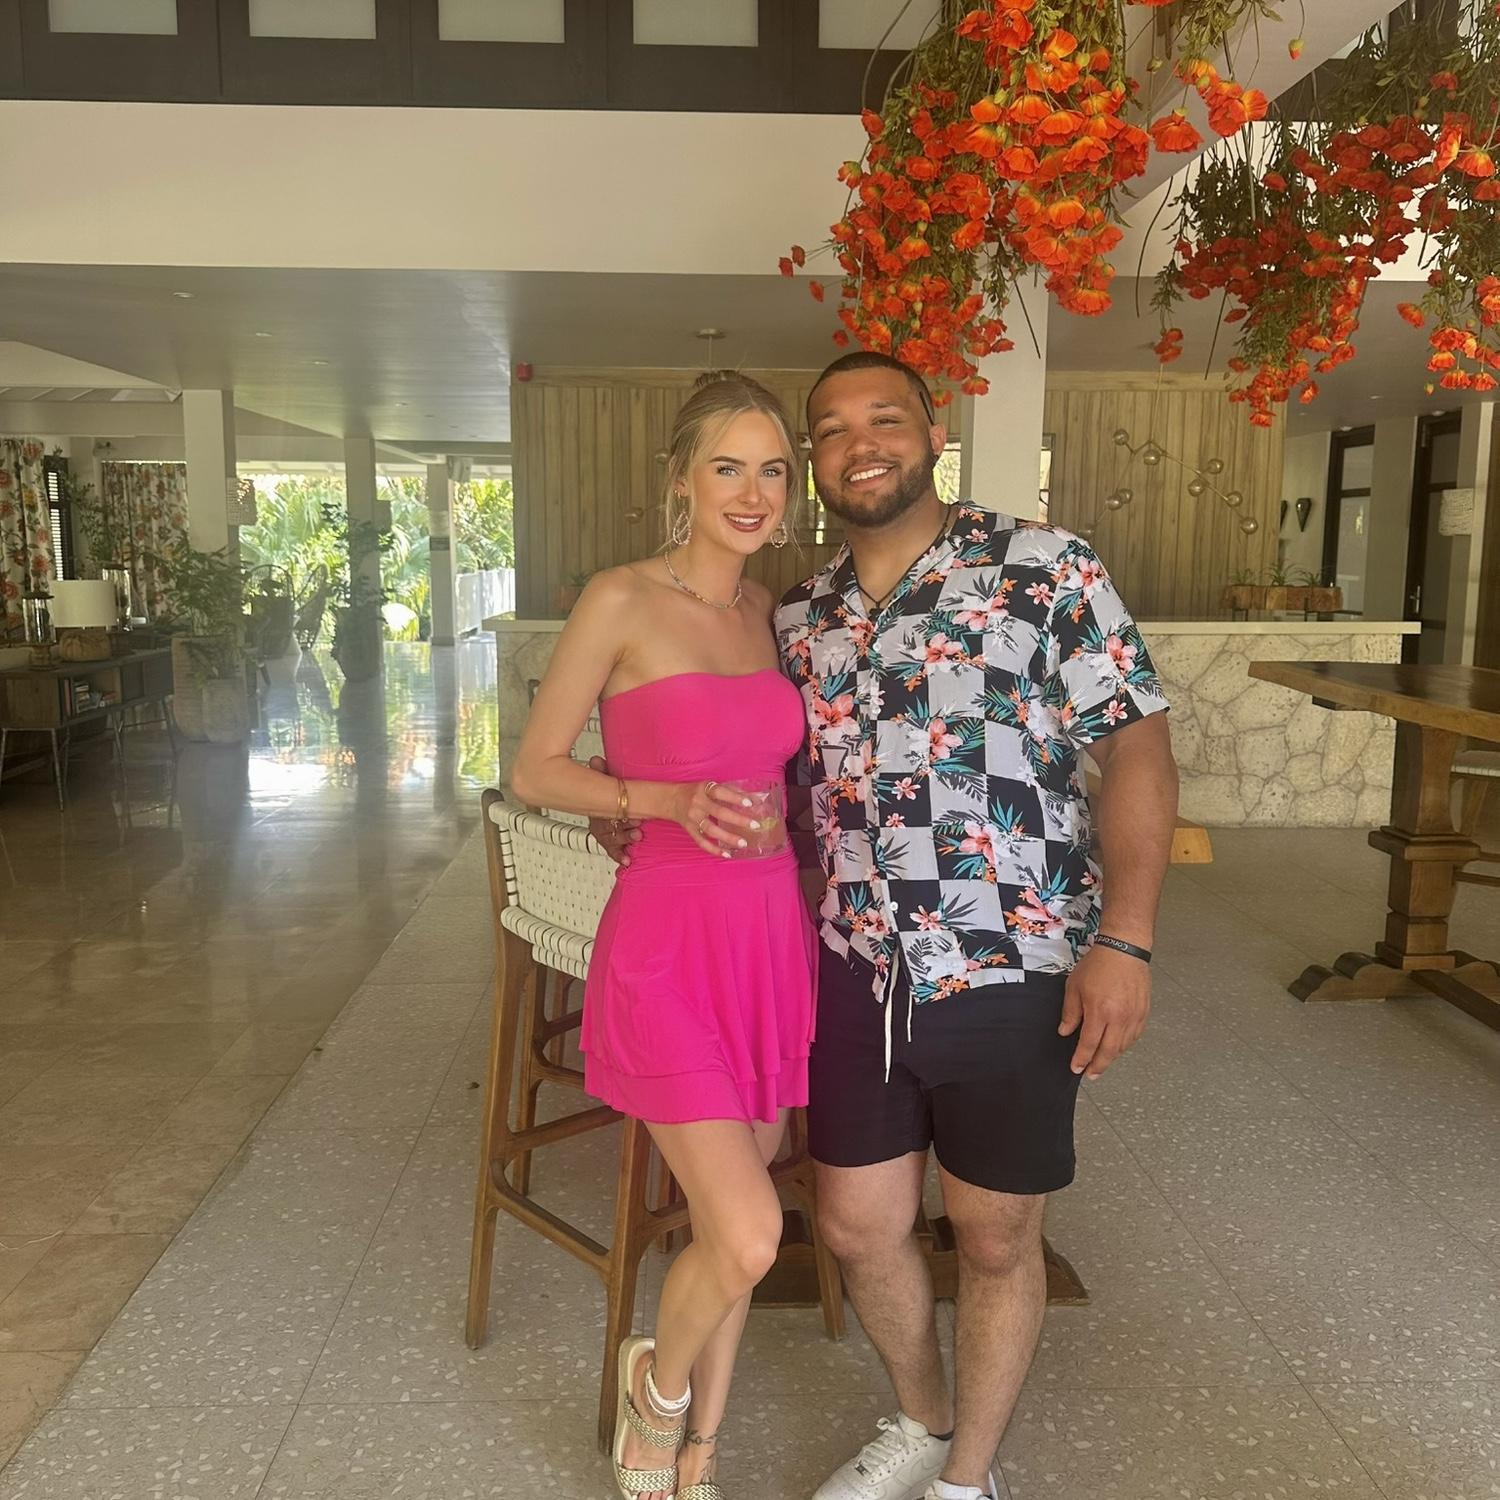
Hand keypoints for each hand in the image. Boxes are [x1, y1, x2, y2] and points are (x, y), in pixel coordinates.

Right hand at [586, 755, 639, 867]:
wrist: (613, 807)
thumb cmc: (613, 795)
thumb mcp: (607, 779)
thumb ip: (602, 771)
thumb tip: (596, 760)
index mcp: (597, 806)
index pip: (601, 809)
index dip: (614, 811)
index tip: (630, 813)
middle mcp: (599, 821)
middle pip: (608, 825)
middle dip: (623, 826)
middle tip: (637, 826)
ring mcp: (605, 833)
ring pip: (611, 838)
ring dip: (624, 838)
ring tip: (635, 837)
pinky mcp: (611, 843)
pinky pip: (612, 851)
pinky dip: (619, 856)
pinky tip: (626, 861)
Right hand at [668, 780, 761, 857]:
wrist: (671, 799)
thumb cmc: (695, 791)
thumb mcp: (708, 786)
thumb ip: (728, 791)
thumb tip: (754, 799)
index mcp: (704, 789)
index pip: (720, 792)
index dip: (735, 798)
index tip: (750, 803)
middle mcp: (698, 803)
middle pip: (719, 812)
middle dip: (738, 819)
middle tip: (754, 825)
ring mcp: (693, 818)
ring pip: (711, 830)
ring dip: (728, 837)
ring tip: (743, 843)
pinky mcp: (690, 830)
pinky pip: (702, 842)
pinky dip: (714, 849)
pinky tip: (727, 854)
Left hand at [1058, 943, 1150, 1080]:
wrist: (1125, 949)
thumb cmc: (1099, 964)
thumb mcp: (1075, 986)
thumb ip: (1070, 1012)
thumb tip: (1065, 1031)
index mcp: (1099, 1012)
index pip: (1089, 1044)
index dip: (1081, 1059)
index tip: (1076, 1068)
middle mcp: (1119, 1018)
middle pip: (1109, 1052)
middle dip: (1098, 1066)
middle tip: (1090, 1074)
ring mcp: (1134, 1016)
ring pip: (1123, 1046)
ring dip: (1112, 1056)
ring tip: (1102, 1061)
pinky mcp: (1144, 1013)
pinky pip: (1135, 1036)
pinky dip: (1125, 1044)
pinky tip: (1118, 1046)